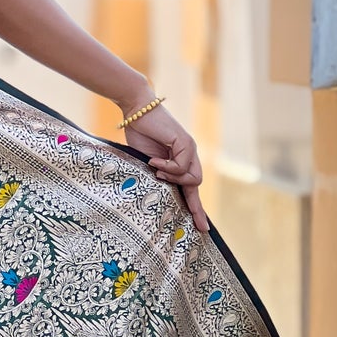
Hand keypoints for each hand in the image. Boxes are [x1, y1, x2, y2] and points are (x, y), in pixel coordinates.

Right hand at [119, 103, 207, 232]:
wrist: (135, 110)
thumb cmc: (138, 133)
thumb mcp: (148, 161)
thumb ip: (158, 174)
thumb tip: (163, 192)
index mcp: (180, 159)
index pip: (191, 187)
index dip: (196, 208)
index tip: (201, 227)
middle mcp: (189, 154)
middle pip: (196, 184)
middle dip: (191, 202)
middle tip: (180, 208)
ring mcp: (189, 148)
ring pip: (191, 178)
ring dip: (171, 177)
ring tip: (155, 169)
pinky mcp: (185, 143)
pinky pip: (182, 166)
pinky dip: (167, 167)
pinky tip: (154, 160)